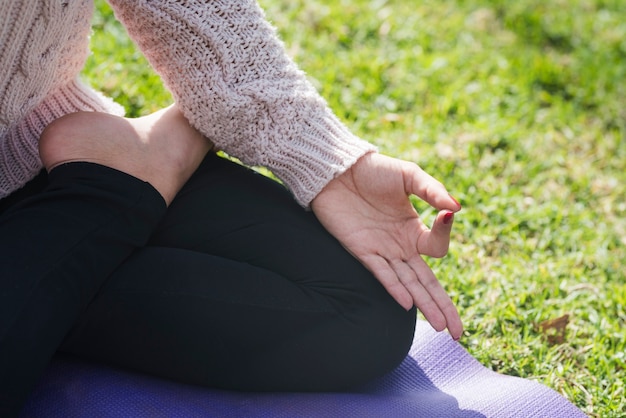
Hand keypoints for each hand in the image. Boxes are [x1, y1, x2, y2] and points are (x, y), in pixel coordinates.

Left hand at [310, 152, 462, 338]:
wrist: (337, 170)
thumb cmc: (373, 170)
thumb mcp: (408, 175)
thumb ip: (432, 190)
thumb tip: (456, 207)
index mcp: (413, 229)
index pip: (436, 246)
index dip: (444, 232)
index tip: (446, 213)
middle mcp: (400, 245)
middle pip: (426, 281)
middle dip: (443, 306)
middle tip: (458, 331)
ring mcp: (381, 251)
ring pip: (408, 284)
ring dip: (424, 305)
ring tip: (441, 327)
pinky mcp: (361, 251)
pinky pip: (381, 273)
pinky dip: (394, 287)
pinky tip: (407, 303)